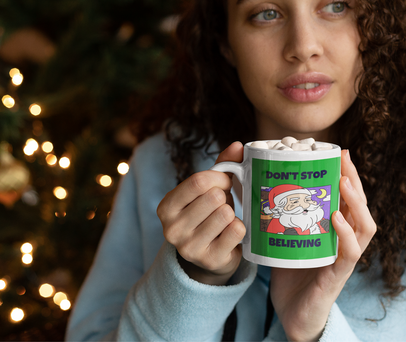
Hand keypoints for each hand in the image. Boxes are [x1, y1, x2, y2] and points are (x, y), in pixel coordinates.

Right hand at [157, 142, 245, 285]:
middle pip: (214, 197)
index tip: (225, 182)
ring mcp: (189, 247)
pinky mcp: (210, 260)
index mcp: (166, 207)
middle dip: (225, 197)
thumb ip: (221, 166)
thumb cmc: (207, 214)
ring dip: (231, 214)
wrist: (208, 257)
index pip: (198, 182)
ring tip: (224, 221)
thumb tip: (238, 145)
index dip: (219, 178)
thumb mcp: (207, 190)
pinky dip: (239, 229)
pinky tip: (231, 235)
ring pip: (225, 214)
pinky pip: (236, 231)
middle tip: (222, 205)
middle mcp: (172, 229)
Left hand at [270, 149, 375, 340]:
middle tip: (344, 159)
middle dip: (355, 180)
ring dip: (356, 202)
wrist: (291, 312)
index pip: (349, 198)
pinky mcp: (337, 275)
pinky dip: (345, 234)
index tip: (339, 153)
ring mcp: (344, 258)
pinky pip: (349, 252)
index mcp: (335, 230)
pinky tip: (335, 217)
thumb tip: (255, 186)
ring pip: (365, 226)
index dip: (348, 175)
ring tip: (343, 182)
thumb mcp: (284, 235)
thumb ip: (278, 215)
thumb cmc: (290, 272)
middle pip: (361, 206)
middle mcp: (345, 241)